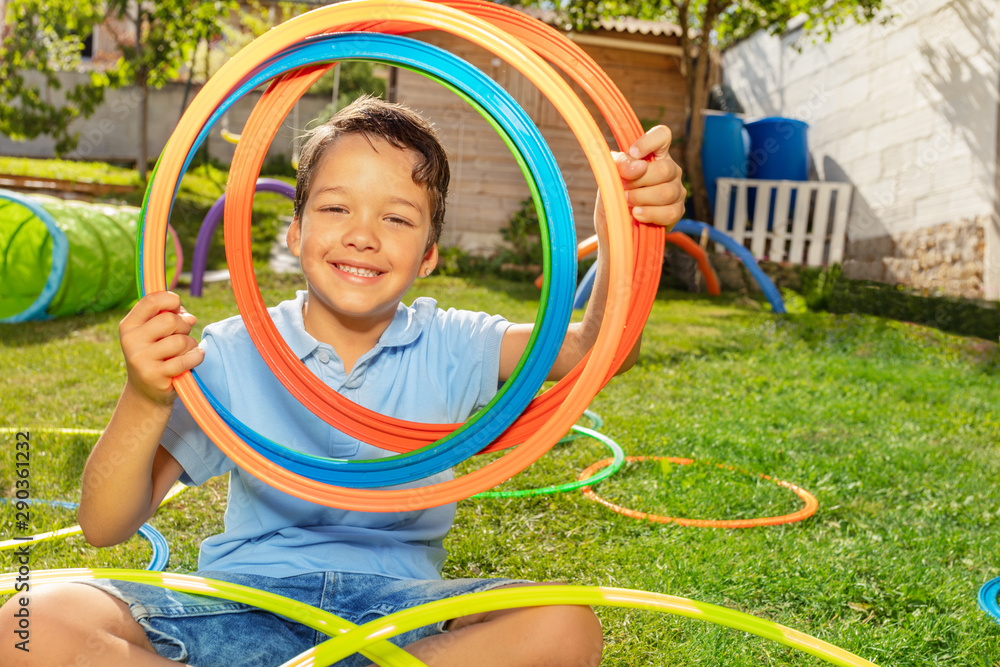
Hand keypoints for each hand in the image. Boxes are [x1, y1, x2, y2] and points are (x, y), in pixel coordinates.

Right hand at [118, 291, 203, 405]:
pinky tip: (194, 358)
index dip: (171, 300)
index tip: (177, 308)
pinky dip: (196, 357)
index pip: (151, 301)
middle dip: (184, 326)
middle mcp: (131, 340)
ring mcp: (141, 359)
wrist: (146, 391)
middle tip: (182, 335)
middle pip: (170, 320)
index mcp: (129, 325)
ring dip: (190, 345)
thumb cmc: (157, 354)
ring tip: (184, 351)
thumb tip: (189, 318)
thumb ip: (171, 316)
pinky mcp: (154, 375)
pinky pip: (185, 360)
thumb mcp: (158, 332)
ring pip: (180, 341)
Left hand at [598, 125, 685, 230]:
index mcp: (653, 155)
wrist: (613, 229)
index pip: (662, 136)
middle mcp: (669, 170)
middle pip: (664, 168)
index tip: (633, 154)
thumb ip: (618, 166)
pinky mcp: (677, 211)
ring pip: (667, 192)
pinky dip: (650, 214)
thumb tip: (636, 163)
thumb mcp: (608, 180)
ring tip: (628, 203)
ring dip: (642, 198)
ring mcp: (676, 190)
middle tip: (624, 189)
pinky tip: (638, 215)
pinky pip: (670, 212)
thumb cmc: (613, 199)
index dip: (649, 142)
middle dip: (639, 181)